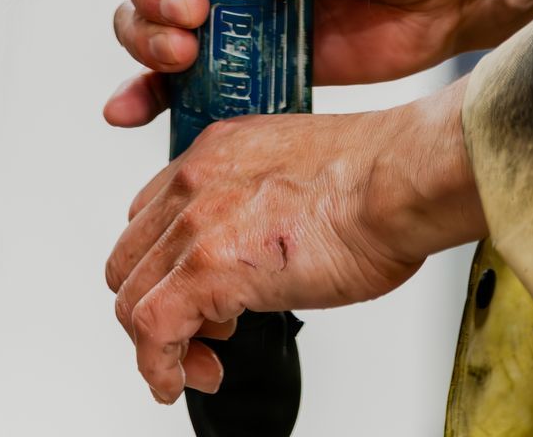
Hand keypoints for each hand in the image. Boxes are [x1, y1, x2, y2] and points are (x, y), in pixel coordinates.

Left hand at [107, 87, 485, 402]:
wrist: (400, 180)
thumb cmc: (378, 179)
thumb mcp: (299, 174)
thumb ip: (260, 204)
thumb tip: (261, 251)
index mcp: (220, 150)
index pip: (153, 216)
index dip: (167, 265)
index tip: (195, 297)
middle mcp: (197, 179)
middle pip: (132, 260)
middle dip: (155, 306)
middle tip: (197, 337)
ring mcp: (195, 222)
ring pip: (131, 297)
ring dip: (158, 345)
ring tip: (199, 365)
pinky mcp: (204, 269)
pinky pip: (149, 332)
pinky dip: (158, 367)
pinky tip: (181, 381)